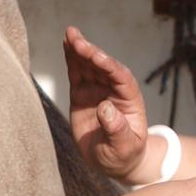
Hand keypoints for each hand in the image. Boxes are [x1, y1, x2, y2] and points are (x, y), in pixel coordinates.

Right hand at [63, 26, 147, 181]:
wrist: (113, 160)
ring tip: (69, 34)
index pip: (119, 77)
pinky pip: (77, 73)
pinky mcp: (82, 94)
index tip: (94, 54)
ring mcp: (98, 90)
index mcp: (129, 99)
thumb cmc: (124, 154)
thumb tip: (106, 107)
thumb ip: (117, 129)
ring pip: (89, 65)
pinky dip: (72, 59)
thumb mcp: (124, 147)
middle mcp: (114, 90)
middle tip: (76, 37)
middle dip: (90, 51)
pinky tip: (66, 44)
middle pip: (103, 66)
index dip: (107, 64)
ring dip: (80, 50)